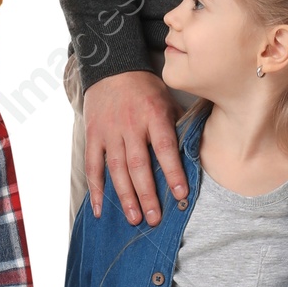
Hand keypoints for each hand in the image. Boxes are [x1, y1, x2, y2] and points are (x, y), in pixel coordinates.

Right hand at [83, 70, 187, 225]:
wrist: (112, 68)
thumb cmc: (146, 88)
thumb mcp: (167, 100)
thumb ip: (178, 126)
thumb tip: (194, 154)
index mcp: (153, 116)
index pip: (165, 147)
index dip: (173, 171)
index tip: (181, 194)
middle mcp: (130, 126)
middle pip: (138, 164)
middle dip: (147, 194)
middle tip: (154, 218)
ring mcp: (109, 132)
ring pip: (116, 169)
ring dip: (125, 196)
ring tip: (134, 218)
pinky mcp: (93, 136)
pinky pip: (93, 166)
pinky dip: (95, 189)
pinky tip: (101, 209)